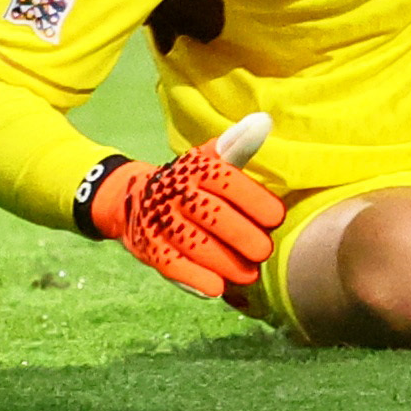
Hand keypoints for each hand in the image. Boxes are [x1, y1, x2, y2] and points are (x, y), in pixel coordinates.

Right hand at [84, 111, 283, 299]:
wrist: (134, 198)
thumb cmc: (192, 181)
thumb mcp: (212, 159)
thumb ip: (239, 145)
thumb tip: (264, 121)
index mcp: (197, 168)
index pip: (228, 182)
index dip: (255, 201)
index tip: (277, 218)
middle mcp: (176, 192)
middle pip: (213, 217)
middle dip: (243, 237)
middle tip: (264, 251)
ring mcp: (160, 221)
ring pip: (194, 244)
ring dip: (225, 263)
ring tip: (249, 275)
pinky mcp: (148, 247)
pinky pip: (172, 265)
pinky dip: (195, 279)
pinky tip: (217, 289)